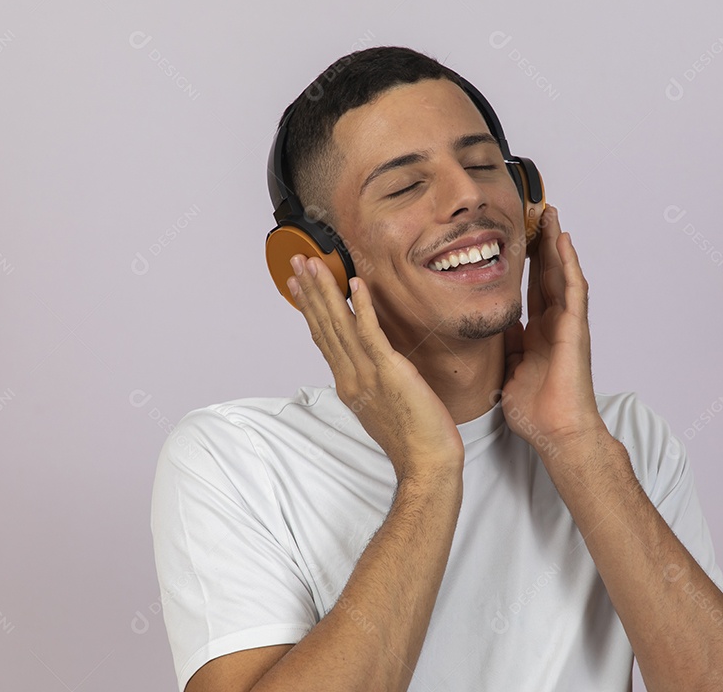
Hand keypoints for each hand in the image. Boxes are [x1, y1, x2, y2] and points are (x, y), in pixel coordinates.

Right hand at [287, 255, 463, 481]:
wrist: (426, 463)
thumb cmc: (412, 439)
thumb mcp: (381, 406)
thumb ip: (370, 383)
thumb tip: (367, 368)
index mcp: (348, 384)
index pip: (322, 338)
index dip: (309, 308)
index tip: (297, 285)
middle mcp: (351, 376)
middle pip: (324, 325)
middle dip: (309, 290)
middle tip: (296, 260)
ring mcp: (367, 374)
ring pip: (340, 324)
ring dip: (326, 291)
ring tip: (314, 263)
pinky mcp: (389, 371)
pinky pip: (371, 333)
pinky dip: (362, 307)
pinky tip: (356, 283)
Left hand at [500, 205, 604, 455]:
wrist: (556, 432)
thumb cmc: (535, 410)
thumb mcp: (508, 368)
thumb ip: (505, 344)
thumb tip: (490, 324)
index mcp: (538, 334)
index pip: (531, 290)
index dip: (525, 264)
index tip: (515, 238)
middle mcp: (555, 325)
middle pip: (547, 275)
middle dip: (541, 244)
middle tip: (534, 213)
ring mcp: (567, 325)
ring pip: (562, 275)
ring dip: (557, 244)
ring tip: (551, 215)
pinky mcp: (575, 329)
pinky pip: (573, 290)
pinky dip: (569, 264)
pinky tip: (563, 241)